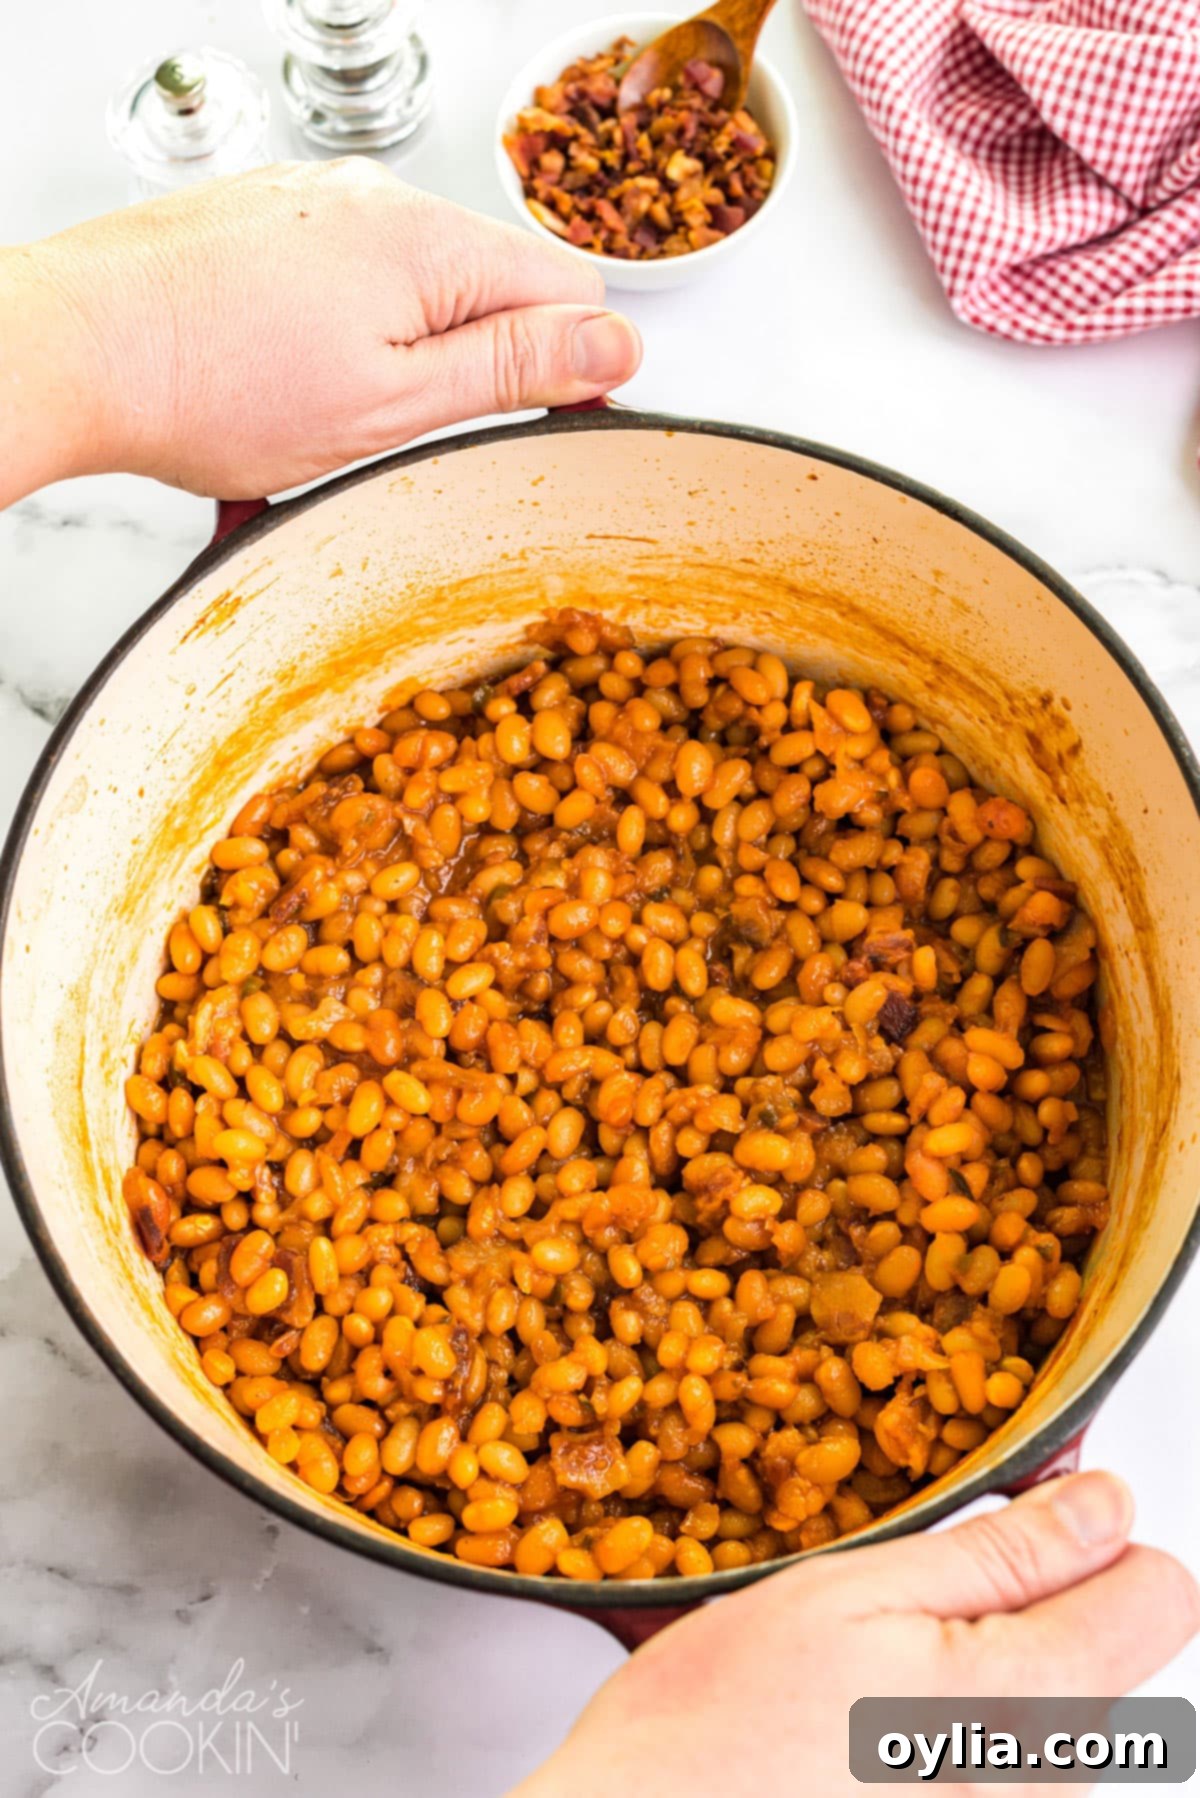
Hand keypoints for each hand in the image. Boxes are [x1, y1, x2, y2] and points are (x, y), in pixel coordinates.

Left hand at [0, 159, 640, 503]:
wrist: (78, 345)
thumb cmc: (214, 383)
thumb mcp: (393, 402)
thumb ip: (515, 370)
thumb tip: (619, 346)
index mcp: (433, 243)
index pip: (571, 290)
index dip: (569, 368)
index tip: (534, 426)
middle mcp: (382, 202)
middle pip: (491, 290)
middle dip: (469, 372)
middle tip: (405, 438)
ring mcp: (321, 207)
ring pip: (413, 294)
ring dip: (397, 366)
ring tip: (328, 423)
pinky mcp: (271, 223)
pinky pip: (345, 287)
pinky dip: (334, 346)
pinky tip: (286, 391)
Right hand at [513, 1472, 1198, 1797]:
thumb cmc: (721, 1724)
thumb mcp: (855, 1590)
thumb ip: (1002, 1553)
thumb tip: (1107, 1506)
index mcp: (1029, 1700)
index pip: (1163, 1592)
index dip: (1093, 1530)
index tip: (1020, 1513)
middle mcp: (1044, 1783)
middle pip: (1112, 1646)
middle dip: (1033, 1591)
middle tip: (910, 1585)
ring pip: (1056, 1700)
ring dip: (986, 1654)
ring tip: (871, 1655)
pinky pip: (1004, 1757)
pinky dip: (953, 1715)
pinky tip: (865, 1715)